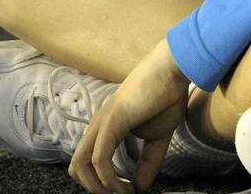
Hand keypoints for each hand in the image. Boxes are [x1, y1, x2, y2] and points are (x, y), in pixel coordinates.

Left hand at [68, 39, 190, 193]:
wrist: (173, 70)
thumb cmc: (167, 95)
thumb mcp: (158, 137)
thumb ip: (148, 162)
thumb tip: (141, 189)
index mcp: (106, 127)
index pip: (89, 162)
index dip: (103, 183)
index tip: (128, 191)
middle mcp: (98, 125)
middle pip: (77, 167)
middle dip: (95, 188)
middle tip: (121, 193)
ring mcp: (102, 123)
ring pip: (80, 166)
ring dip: (99, 187)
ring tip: (122, 192)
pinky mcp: (111, 122)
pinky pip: (100, 159)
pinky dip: (110, 179)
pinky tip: (126, 185)